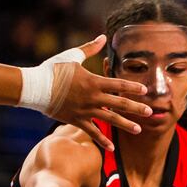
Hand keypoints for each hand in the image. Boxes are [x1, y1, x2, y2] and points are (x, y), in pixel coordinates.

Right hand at [43, 36, 152, 150]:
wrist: (35, 88)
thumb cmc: (53, 69)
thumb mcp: (73, 55)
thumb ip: (90, 48)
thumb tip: (103, 37)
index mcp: (94, 81)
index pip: (118, 84)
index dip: (133, 87)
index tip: (145, 91)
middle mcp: (93, 98)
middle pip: (119, 103)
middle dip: (136, 108)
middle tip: (150, 111)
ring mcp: (85, 111)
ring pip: (110, 119)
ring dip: (125, 125)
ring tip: (138, 129)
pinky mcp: (77, 120)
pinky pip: (92, 132)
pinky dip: (102, 140)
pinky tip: (111, 149)